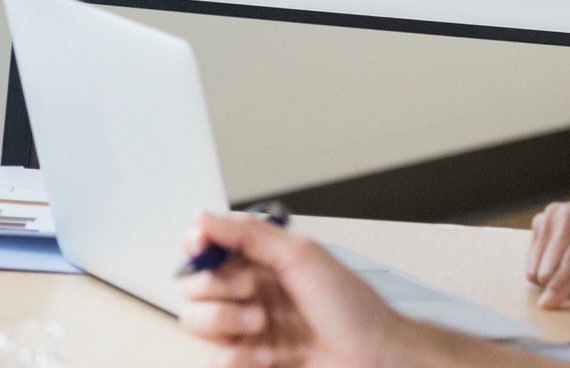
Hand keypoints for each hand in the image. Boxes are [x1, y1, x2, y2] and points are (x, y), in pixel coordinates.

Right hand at [178, 212, 435, 367]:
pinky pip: (218, 359)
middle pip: (193, 283)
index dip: (197, 245)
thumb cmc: (353, 308)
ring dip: (223, 320)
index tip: (202, 246)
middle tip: (253, 289)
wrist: (377, 358)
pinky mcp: (253, 362)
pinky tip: (260, 354)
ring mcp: (248, 330)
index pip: (206, 246)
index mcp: (259, 261)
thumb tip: (202, 216)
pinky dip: (232, 357)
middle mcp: (249, 293)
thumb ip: (248, 234)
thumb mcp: (302, 256)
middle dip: (217, 285)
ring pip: (197, 320)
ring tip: (259, 324)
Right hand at [526, 200, 569, 338]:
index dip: (562, 283)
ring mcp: (557, 211)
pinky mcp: (542, 218)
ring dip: (558, 279)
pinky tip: (569, 265)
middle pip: (556, 262)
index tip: (547, 306)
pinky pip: (532, 259)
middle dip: (568, 286)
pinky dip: (548, 270)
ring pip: (540, 263)